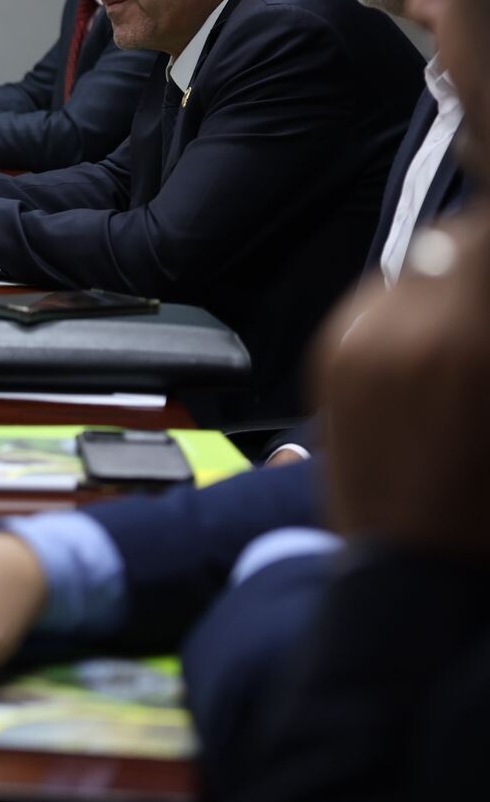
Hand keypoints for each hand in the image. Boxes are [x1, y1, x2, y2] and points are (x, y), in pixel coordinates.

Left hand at [318, 215, 489, 557]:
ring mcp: (354, 339)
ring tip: (465, 336)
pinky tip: (430, 355)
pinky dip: (409, 312)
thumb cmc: (484, 506)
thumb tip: (485, 257)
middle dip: (481, 264)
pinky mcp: (327, 356)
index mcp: (462, 340)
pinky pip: (377, 302)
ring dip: (447, 285)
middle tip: (483, 315)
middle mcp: (400, 328)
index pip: (482, 235)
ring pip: (414, 269)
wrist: (410, 566)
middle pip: (453, 243)